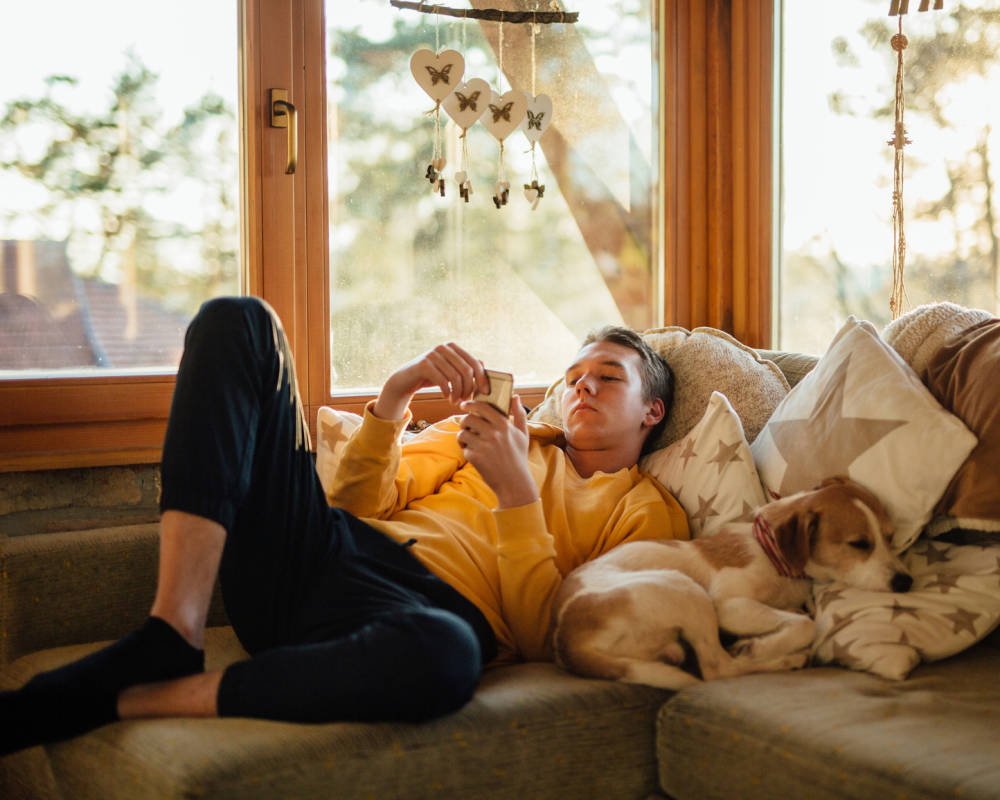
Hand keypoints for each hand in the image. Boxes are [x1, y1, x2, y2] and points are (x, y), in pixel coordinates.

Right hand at [374, 343, 488, 420]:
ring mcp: (433, 354)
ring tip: (455, 401)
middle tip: (465, 400)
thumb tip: (483, 365)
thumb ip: (464, 367)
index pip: (475, 363)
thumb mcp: (449, 372)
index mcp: (453, 347)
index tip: (485, 393)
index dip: (482, 379)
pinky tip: (446, 397)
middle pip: (467, 371)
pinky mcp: (424, 364)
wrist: (405, 381)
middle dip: (469, 388)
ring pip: (455, 377)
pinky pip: (443, 381)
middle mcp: (444, 347)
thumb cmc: (431, 377)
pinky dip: (447, 392)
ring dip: (458, 393)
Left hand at [457, 395, 537, 508]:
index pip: (483, 407)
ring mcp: (484, 445)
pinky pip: (463, 448)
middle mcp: (494, 433)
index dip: (471, 404)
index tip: (465, 405)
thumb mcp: (523, 435)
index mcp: (504, 425)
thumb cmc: (518, 457)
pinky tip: (473, 455)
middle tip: (467, 427)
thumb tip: (515, 396)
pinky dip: (466, 451)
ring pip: (462, 433)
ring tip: (468, 442)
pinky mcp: (476, 457)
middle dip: (464, 422)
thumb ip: (519, 414)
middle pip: (469, 418)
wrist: (514, 483)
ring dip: (462, 436)